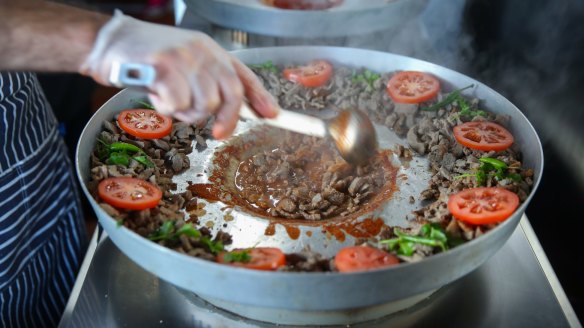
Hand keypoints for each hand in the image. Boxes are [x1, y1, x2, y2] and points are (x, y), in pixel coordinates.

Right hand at [81, 11, 277, 138]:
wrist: (111, 42)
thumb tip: (239, 112)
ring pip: (205, 103)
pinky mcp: (163, 66)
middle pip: (230, 94)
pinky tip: (157, 95)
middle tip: (218, 132)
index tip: (272, 115)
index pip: (243, 76)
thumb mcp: (188, 65)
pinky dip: (167, 109)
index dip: (261, 97)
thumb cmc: (150, 59)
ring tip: (172, 101)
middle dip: (227, 119)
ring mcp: (184, 57)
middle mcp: (202, 51)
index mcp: (211, 51)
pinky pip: (178, 103)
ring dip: (188, 114)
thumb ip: (211, 84)